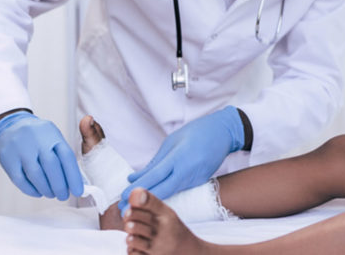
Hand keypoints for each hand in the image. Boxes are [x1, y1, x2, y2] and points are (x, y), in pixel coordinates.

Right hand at [0, 111, 83, 199]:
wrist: (12, 125)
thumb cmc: (39, 136)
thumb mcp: (54, 138)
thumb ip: (65, 158)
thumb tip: (78, 181)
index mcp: (53, 135)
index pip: (67, 157)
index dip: (74, 176)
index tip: (79, 191)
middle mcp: (37, 140)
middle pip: (51, 167)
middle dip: (60, 185)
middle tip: (64, 195)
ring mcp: (21, 149)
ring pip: (35, 174)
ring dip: (46, 189)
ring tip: (52, 194)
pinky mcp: (7, 159)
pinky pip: (20, 179)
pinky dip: (31, 189)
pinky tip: (38, 193)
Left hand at [119, 106, 244, 211]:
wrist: (223, 133)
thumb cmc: (195, 132)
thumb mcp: (171, 142)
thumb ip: (154, 163)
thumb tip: (134, 178)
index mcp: (178, 157)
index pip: (154, 177)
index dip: (136, 189)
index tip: (121, 198)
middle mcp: (187, 171)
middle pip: (161, 191)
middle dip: (141, 202)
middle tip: (123, 210)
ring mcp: (196, 178)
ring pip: (170, 193)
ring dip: (152, 199)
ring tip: (134, 205)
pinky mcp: (200, 182)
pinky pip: (179, 189)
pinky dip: (167, 193)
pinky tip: (156, 196)